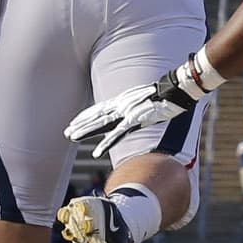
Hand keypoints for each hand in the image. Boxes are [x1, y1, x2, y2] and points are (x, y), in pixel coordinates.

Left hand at [65, 72, 198, 153]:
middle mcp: (122, 106)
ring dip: (86, 132)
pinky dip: (105, 144)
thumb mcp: (148, 101)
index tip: (76, 121)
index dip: (87, 115)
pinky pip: (117, 135)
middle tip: (67, 131)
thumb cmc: (166, 94)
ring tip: (72, 138)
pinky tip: (96, 152)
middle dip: (81, 124)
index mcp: (124, 101)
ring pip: (101, 125)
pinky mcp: (135, 121)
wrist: (175, 89)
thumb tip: (139, 112)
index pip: (101, 109)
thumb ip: (139, 107)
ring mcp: (127, 113)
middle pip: (97, 117)